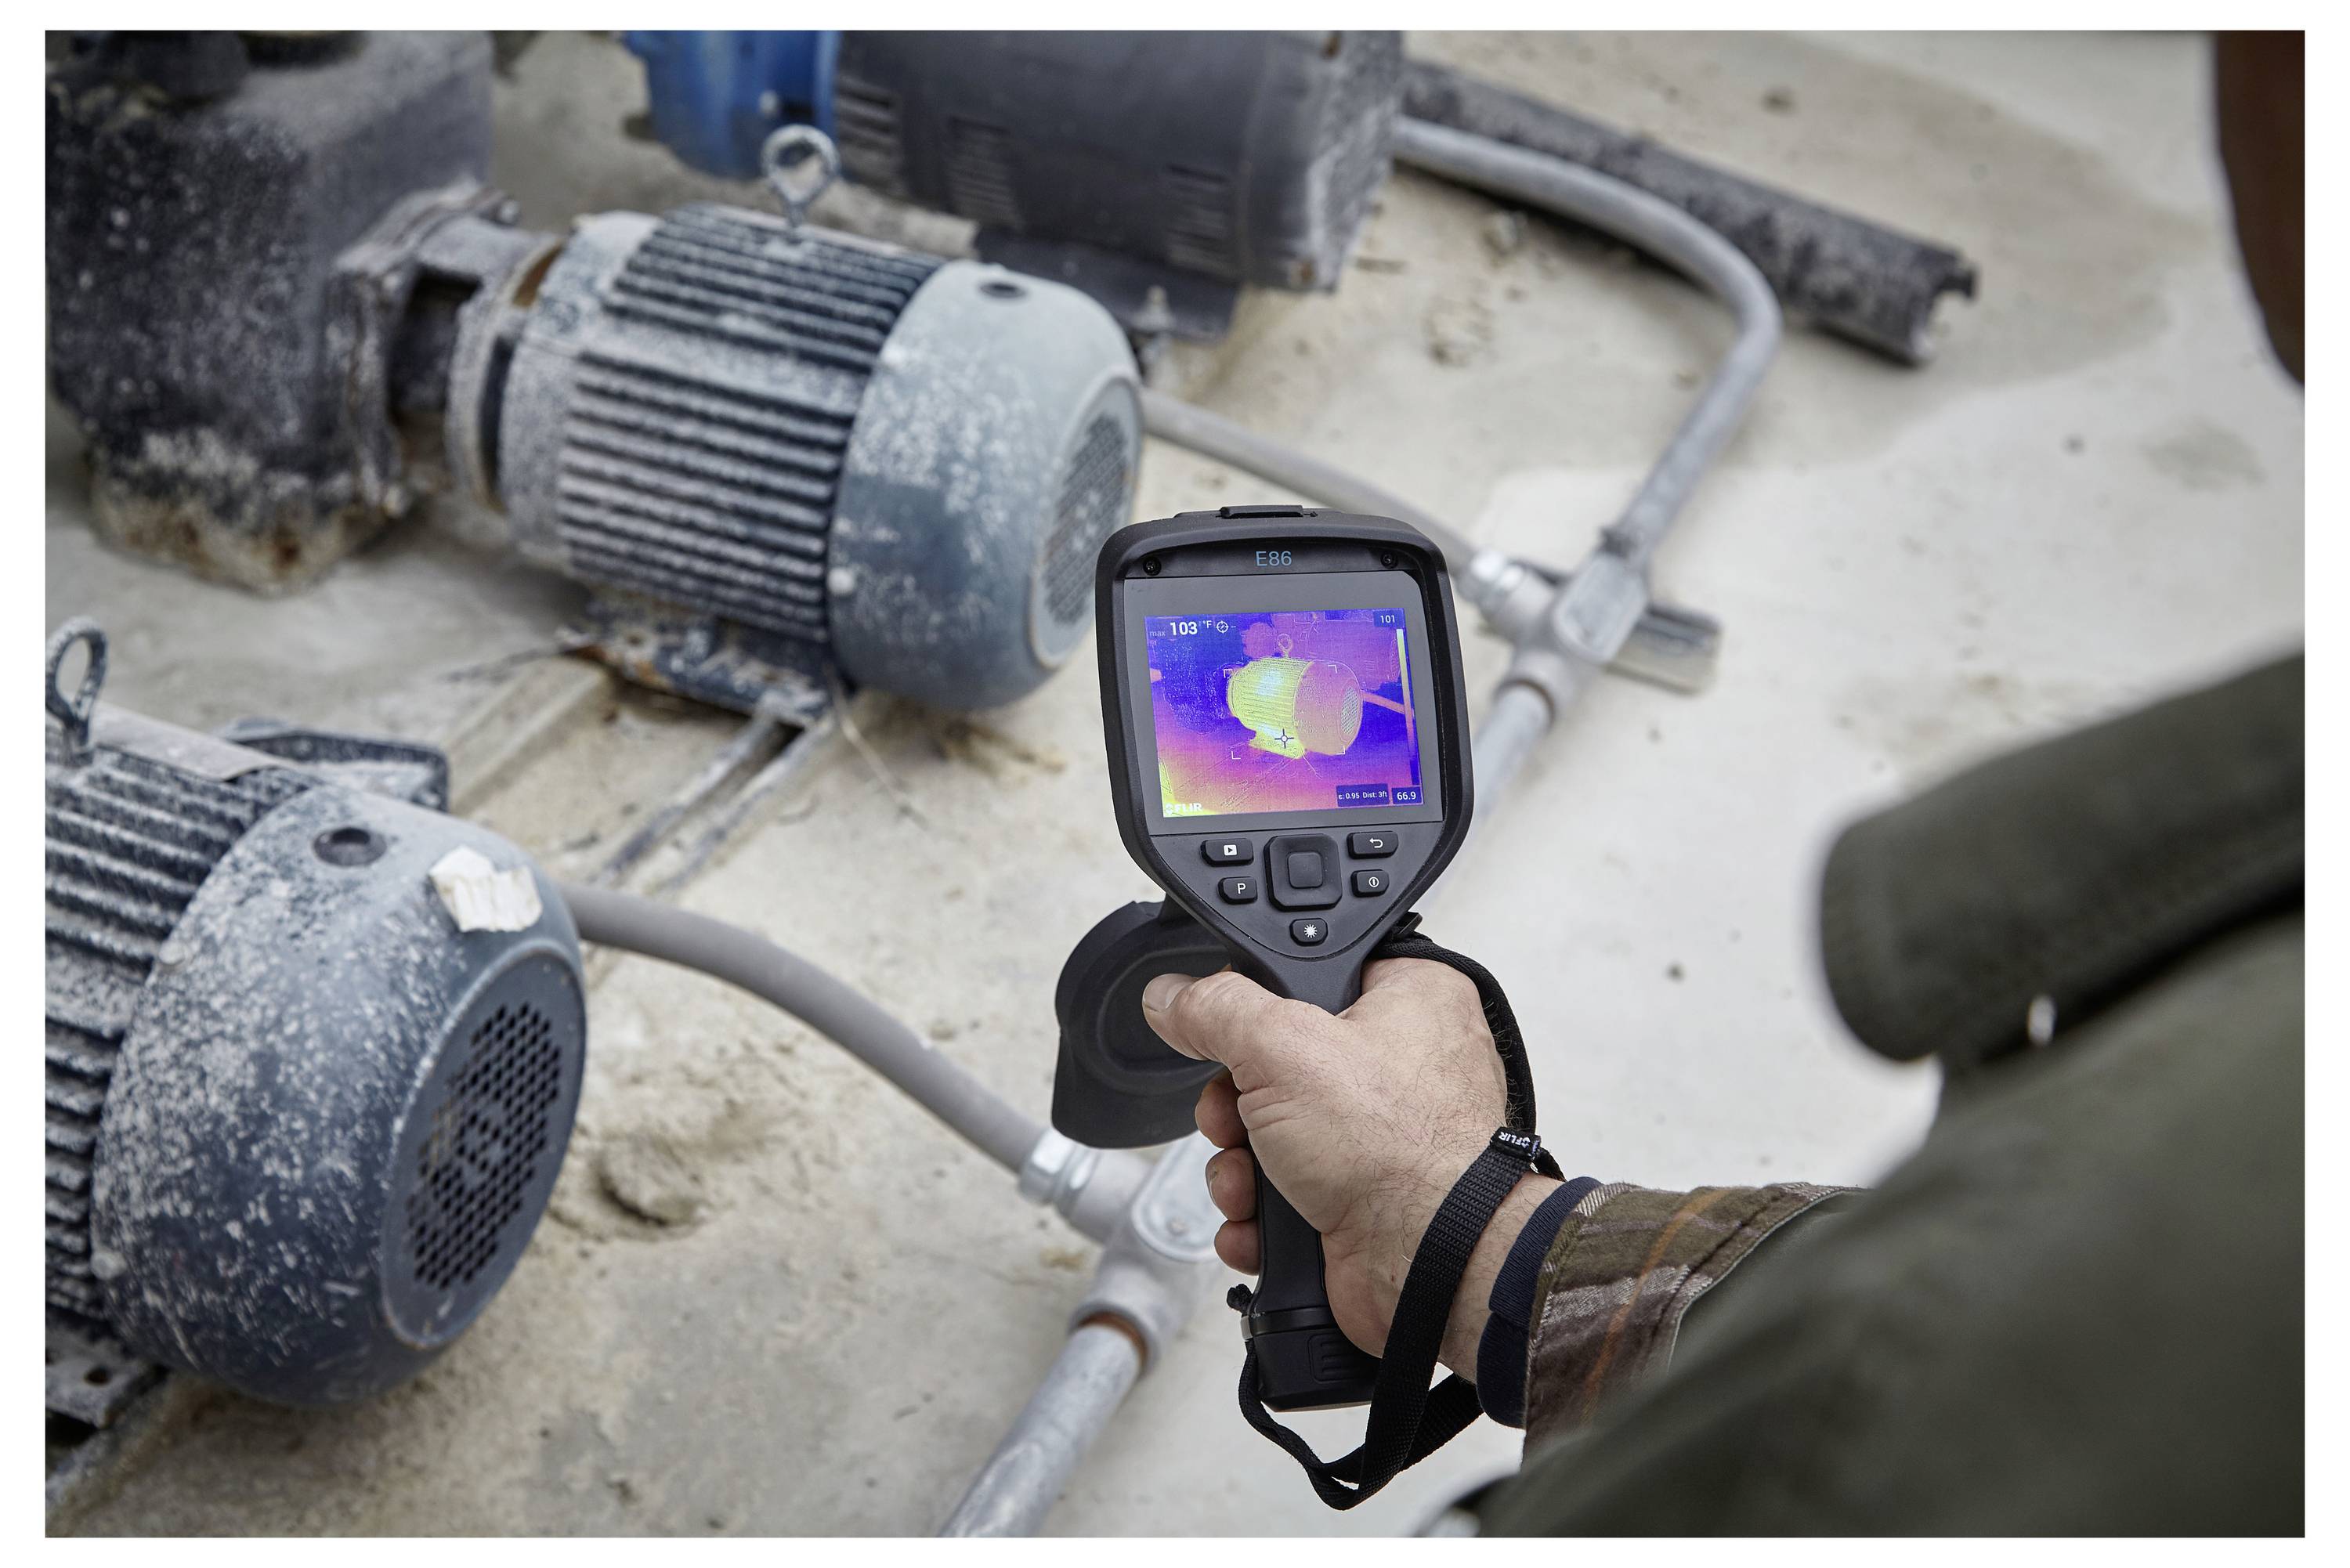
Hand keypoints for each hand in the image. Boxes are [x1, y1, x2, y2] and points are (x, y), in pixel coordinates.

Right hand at [1141, 959, 1557, 1373]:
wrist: (1429, 1268)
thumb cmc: (1399, 1151)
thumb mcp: (1285, 1048)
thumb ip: (1217, 1009)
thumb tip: (1172, 996)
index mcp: (1409, 999)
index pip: (1312, 975)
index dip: (1259, 1007)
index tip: (1226, 1031)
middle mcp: (1402, 1066)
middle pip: (1275, 1065)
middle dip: (1235, 1109)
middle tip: (1236, 1121)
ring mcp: (1381, 1139)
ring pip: (1271, 1136)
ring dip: (1239, 1168)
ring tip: (1249, 1186)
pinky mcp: (1360, 1199)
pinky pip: (1284, 1196)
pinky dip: (1260, 1215)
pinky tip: (1260, 1224)